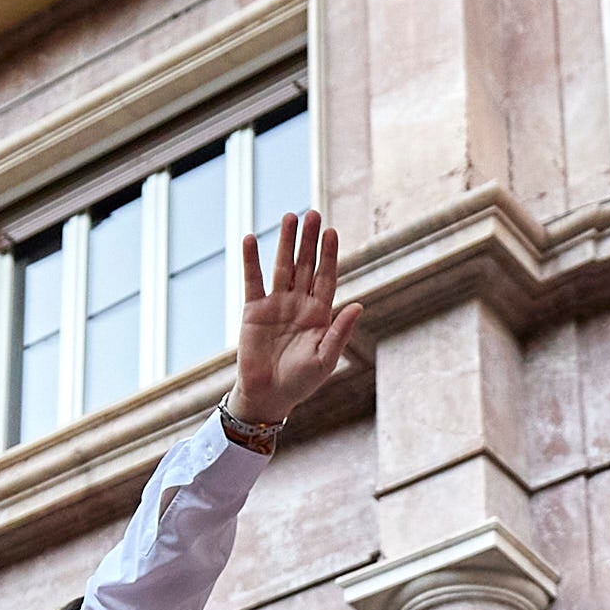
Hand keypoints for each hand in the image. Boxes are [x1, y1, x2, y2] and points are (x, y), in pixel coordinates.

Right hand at [231, 212, 361, 429]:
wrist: (268, 396)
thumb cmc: (301, 382)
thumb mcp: (325, 359)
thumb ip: (340, 332)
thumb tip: (359, 305)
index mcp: (319, 314)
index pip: (326, 277)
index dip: (329, 255)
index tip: (331, 232)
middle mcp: (299, 304)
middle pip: (305, 265)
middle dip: (308, 240)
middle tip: (312, 213)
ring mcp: (276, 304)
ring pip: (282, 266)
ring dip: (285, 242)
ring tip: (289, 217)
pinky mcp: (253, 311)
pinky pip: (252, 280)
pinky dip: (251, 260)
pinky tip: (250, 239)